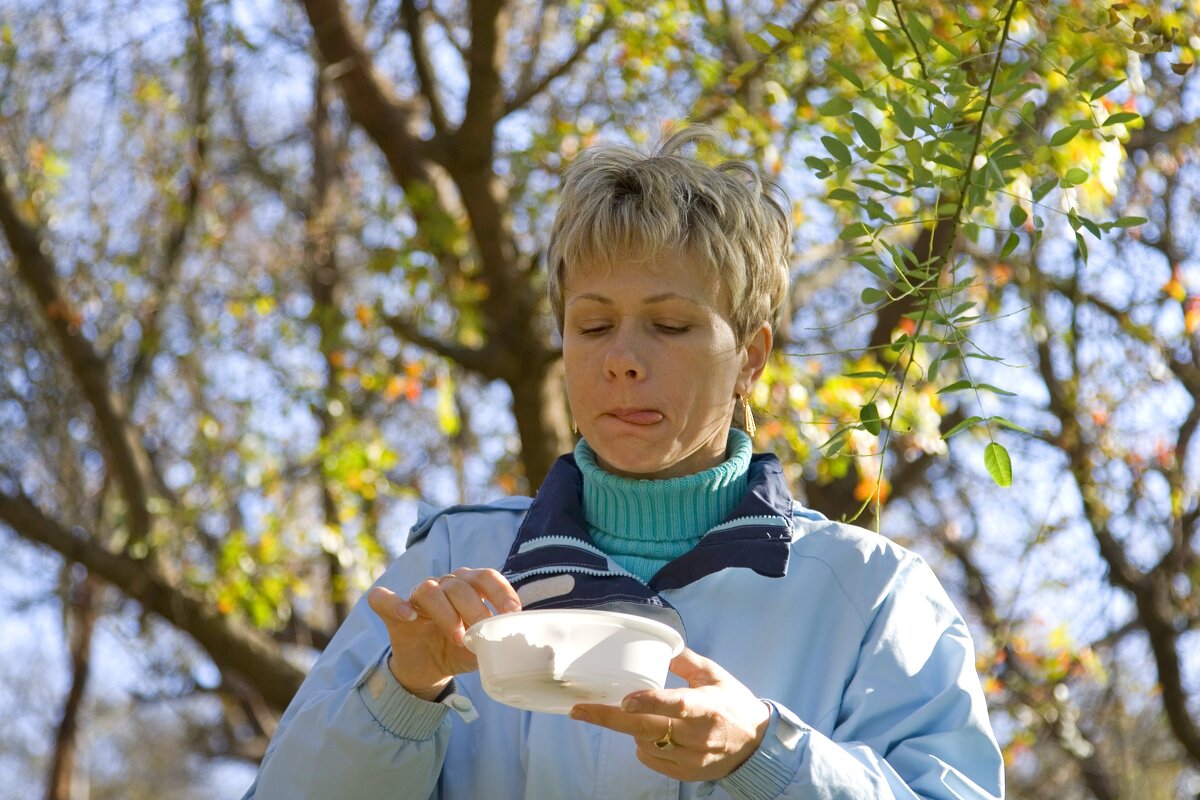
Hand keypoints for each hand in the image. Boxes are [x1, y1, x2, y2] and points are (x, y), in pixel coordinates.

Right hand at [367, 568, 520, 700]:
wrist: (428, 669)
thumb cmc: (458, 651)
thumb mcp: (479, 650)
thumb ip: (491, 642)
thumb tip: (507, 643)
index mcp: (468, 587)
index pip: (485, 577)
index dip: (500, 591)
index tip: (511, 611)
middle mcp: (443, 585)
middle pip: (458, 584)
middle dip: (474, 608)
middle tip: (482, 631)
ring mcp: (416, 597)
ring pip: (430, 590)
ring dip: (446, 613)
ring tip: (458, 637)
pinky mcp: (391, 613)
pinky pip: (384, 598)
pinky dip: (394, 603)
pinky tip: (409, 616)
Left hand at [569, 648, 770, 781]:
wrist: (758, 746)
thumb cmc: (734, 704)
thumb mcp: (715, 676)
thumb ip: (686, 661)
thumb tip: (661, 645)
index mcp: (707, 706)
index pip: (677, 705)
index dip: (650, 703)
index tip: (625, 701)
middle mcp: (699, 736)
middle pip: (647, 730)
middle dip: (610, 719)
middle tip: (580, 711)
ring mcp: (692, 759)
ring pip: (644, 744)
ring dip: (633, 728)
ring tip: (644, 715)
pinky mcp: (687, 774)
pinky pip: (650, 759)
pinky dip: (643, 745)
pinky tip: (655, 734)